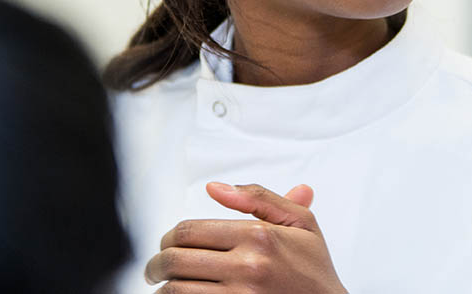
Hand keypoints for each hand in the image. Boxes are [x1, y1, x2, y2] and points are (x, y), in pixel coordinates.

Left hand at [145, 182, 347, 292]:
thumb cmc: (314, 270)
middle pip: (175, 260)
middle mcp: (248, 267)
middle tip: (157, 267)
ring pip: (175, 290)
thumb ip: (258, 199)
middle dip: (157, 263)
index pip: (189, 231)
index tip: (169, 244)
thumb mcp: (300, 223)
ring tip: (166, 285)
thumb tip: (215, 188)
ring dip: (163, 287)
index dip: (169, 237)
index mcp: (260, 236)